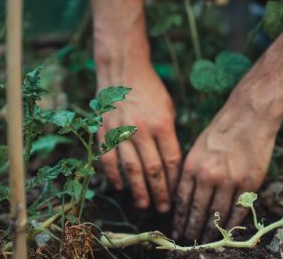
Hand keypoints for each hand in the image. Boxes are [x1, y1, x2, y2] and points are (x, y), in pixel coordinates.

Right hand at [97, 65, 180, 212]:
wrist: (123, 71)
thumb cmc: (151, 91)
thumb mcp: (168, 109)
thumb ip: (169, 136)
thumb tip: (171, 165)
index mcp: (162, 124)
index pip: (171, 161)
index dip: (174, 181)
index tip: (177, 195)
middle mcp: (142, 130)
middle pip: (153, 170)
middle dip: (160, 193)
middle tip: (163, 209)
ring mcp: (121, 131)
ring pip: (131, 169)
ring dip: (138, 190)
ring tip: (144, 205)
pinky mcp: (105, 132)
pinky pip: (109, 159)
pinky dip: (114, 176)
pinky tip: (120, 187)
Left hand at [172, 92, 280, 241]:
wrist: (249, 115)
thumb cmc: (221, 129)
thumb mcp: (197, 147)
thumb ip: (190, 172)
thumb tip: (184, 197)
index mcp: (191, 165)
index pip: (182, 200)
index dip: (179, 219)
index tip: (177, 230)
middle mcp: (208, 175)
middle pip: (197, 211)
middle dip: (191, 229)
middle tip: (188, 240)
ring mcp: (230, 180)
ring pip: (217, 214)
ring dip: (211, 230)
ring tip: (206, 240)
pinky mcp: (249, 182)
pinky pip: (239, 210)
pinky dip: (232, 224)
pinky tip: (226, 232)